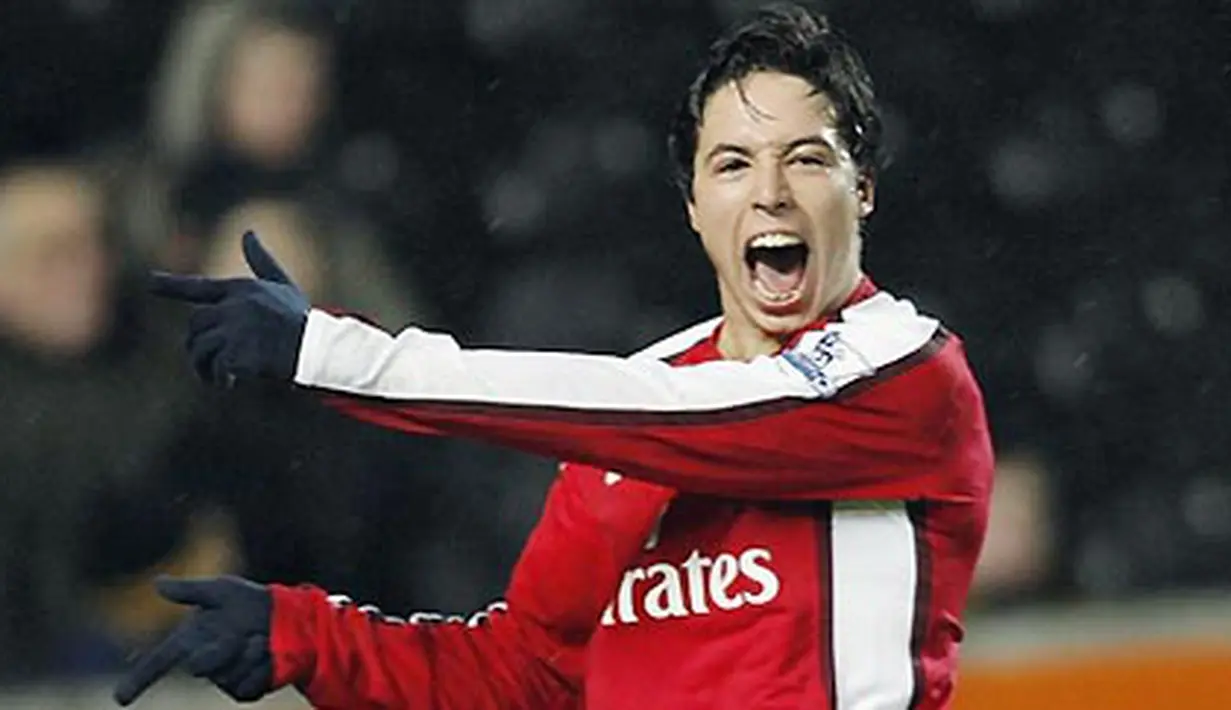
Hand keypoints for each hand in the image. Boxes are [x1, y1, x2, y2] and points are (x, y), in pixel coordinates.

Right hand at [113, 575, 273, 705]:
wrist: (289, 619)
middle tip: (241, 632)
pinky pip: (246, 688)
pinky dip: (260, 669)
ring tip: (260, 639)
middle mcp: (204, 661)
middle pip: (199, 667)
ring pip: (226, 677)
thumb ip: (189, 591)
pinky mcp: (244, 689)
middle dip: (222, 648)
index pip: (159, 661)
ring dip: (247, 654)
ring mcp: (223, 678)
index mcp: (191, 639)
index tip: (120, 699)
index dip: (139, 680)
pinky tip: (269, 656)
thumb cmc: (252, 602)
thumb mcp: (222, 590)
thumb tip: (156, 583)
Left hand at [151, 231, 309, 385]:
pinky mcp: (239, 354)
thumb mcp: (281, 285)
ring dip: (204, 367)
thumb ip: (261, 262)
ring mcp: (236, 331)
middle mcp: (235, 306)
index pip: (199, 287)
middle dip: (198, 345)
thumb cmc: (299, 318)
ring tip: (217, 378)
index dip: (172, 285)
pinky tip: (231, 384)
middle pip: (195, 325)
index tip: (149, 282)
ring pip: (200, 349)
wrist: (316, 347)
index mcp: (242, 289)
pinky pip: (215, 367)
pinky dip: (219, 379)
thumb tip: (248, 233)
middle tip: (209, 363)